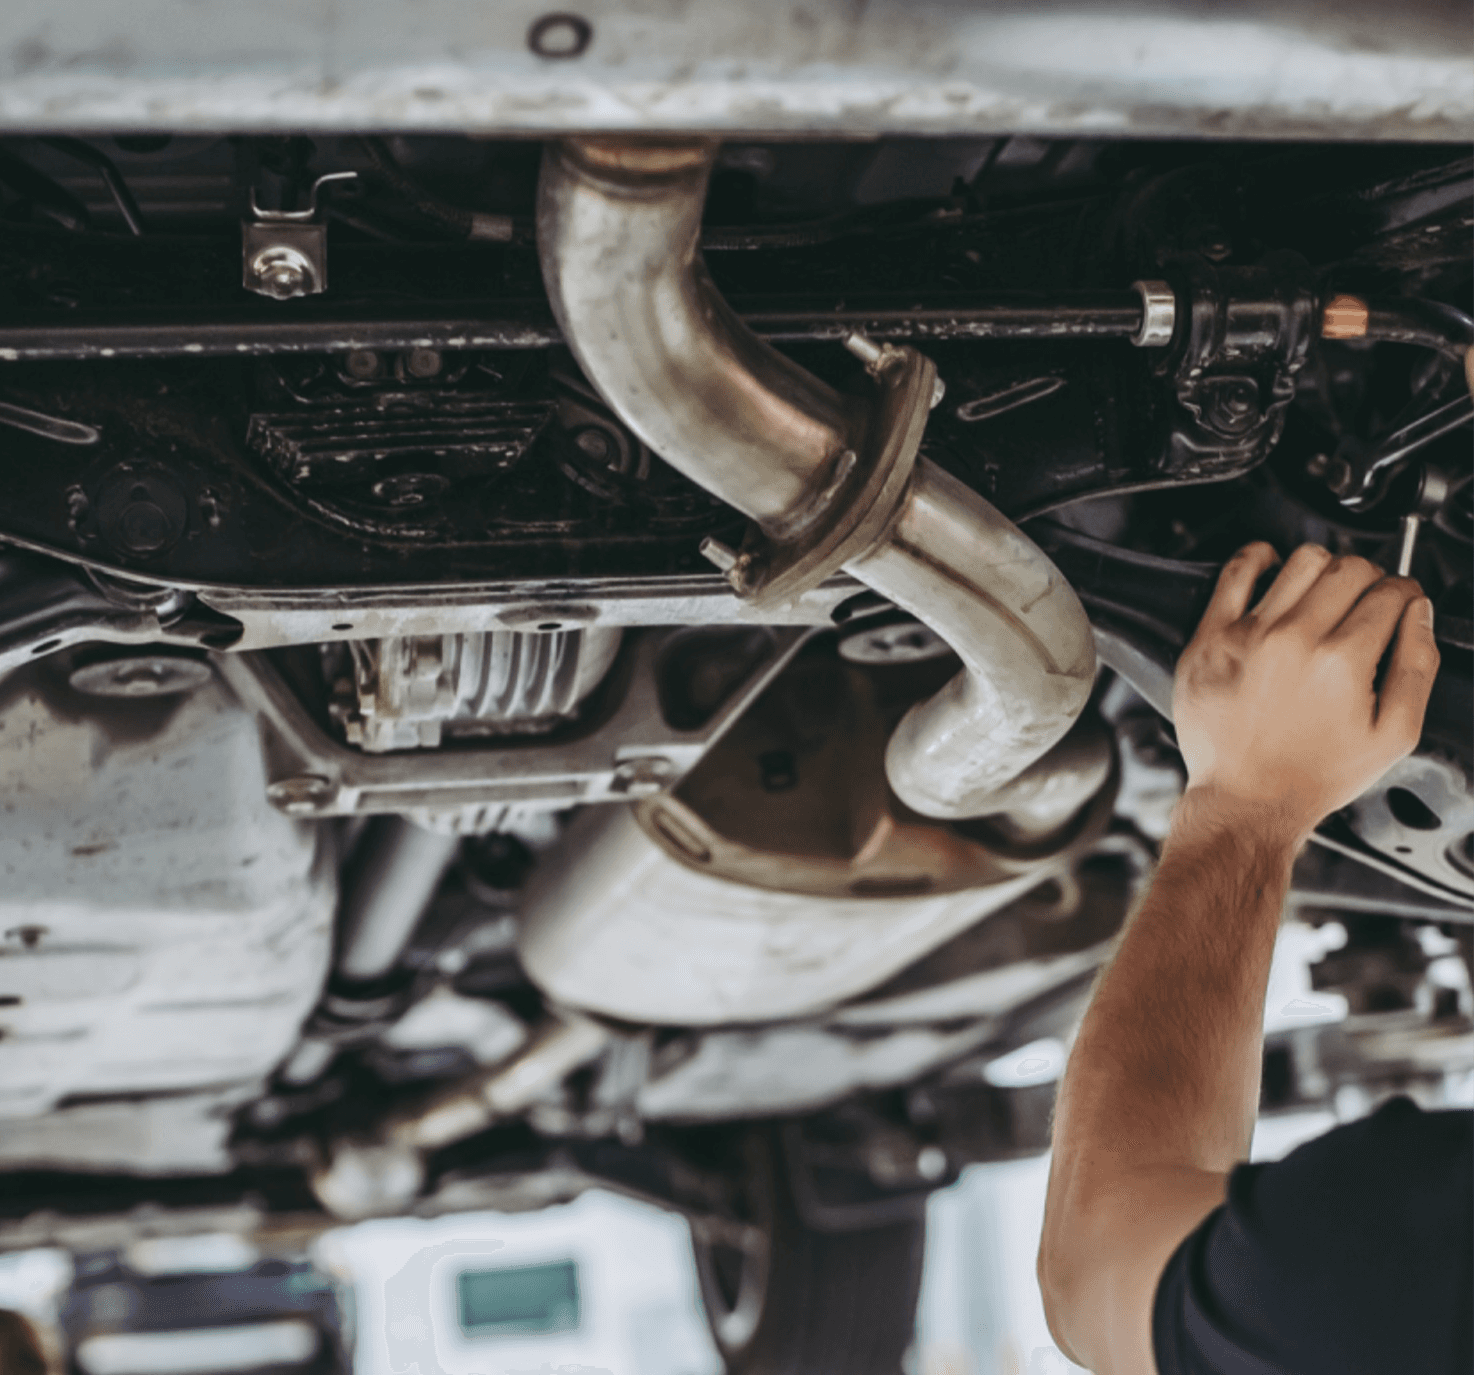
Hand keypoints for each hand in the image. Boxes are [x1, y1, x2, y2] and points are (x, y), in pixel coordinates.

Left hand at [1173, 542, 1439, 845]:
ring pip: (1301, 561)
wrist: (1245, 799)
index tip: (1399, 602)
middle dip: (1371, 578)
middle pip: (1350, 569)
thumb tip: (1418, 612)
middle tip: (1366, 600)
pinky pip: (1235, 572)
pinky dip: (1259, 557)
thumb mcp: (1394, 734)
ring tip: (1324, 591)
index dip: (1404, 593)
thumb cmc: (1314, 774)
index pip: (1390, 593)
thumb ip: (1417, 666)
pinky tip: (1271, 566)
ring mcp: (1247, 634)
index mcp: (1342, 661)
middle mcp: (1294, 639)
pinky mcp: (1210, 637)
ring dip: (1324, 567)